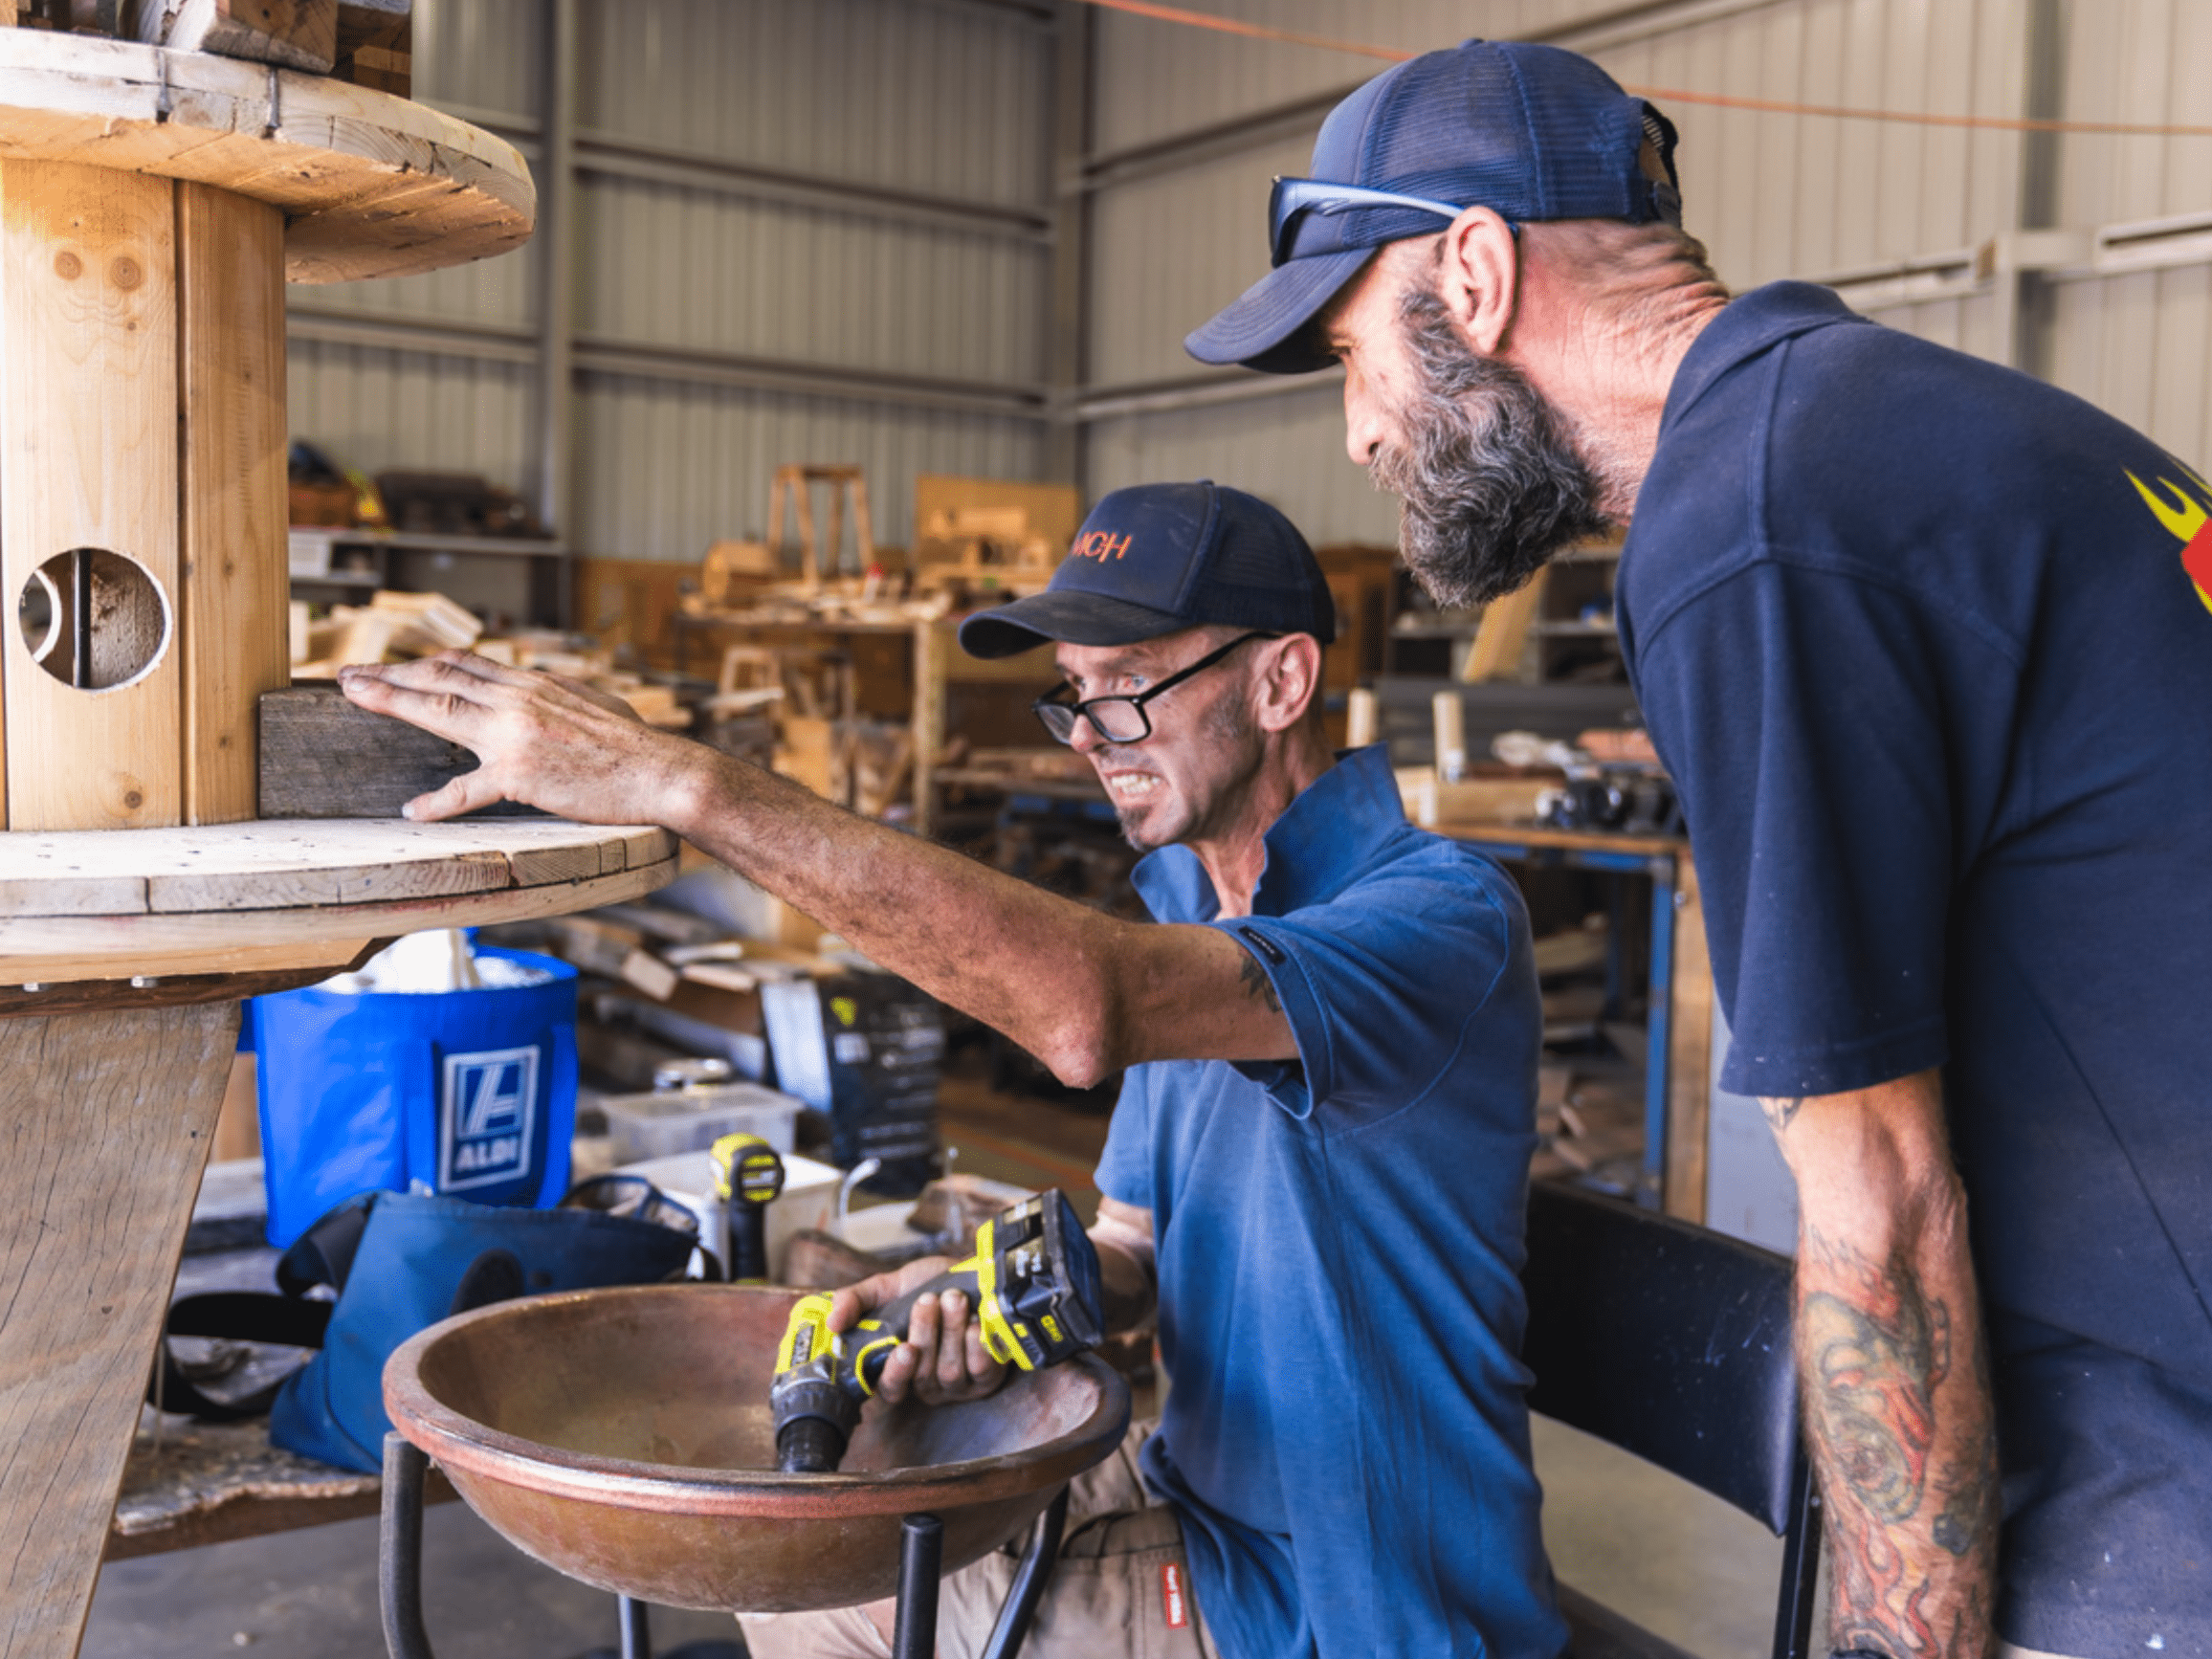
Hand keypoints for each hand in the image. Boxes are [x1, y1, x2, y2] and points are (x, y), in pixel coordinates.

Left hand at [337, 651, 708, 825]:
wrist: (661, 771)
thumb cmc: (635, 745)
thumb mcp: (591, 704)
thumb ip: (557, 698)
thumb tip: (545, 696)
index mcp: (535, 684)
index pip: (467, 663)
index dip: (423, 661)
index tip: (394, 664)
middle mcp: (519, 699)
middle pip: (440, 676)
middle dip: (389, 673)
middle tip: (348, 675)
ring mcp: (516, 735)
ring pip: (440, 708)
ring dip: (391, 700)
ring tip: (355, 696)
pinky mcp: (521, 775)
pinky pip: (467, 789)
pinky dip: (437, 801)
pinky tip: (413, 809)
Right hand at [829, 1256, 1007, 1405]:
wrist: (974, 1272)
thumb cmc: (928, 1284)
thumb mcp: (886, 1287)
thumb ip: (854, 1301)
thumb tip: (831, 1323)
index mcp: (897, 1367)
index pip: (890, 1389)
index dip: (895, 1374)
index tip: (903, 1348)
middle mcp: (925, 1382)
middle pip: (922, 1375)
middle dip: (927, 1334)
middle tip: (930, 1300)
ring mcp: (957, 1384)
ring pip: (950, 1370)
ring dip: (952, 1331)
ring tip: (954, 1300)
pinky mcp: (987, 1378)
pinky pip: (981, 1370)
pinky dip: (978, 1344)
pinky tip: (976, 1323)